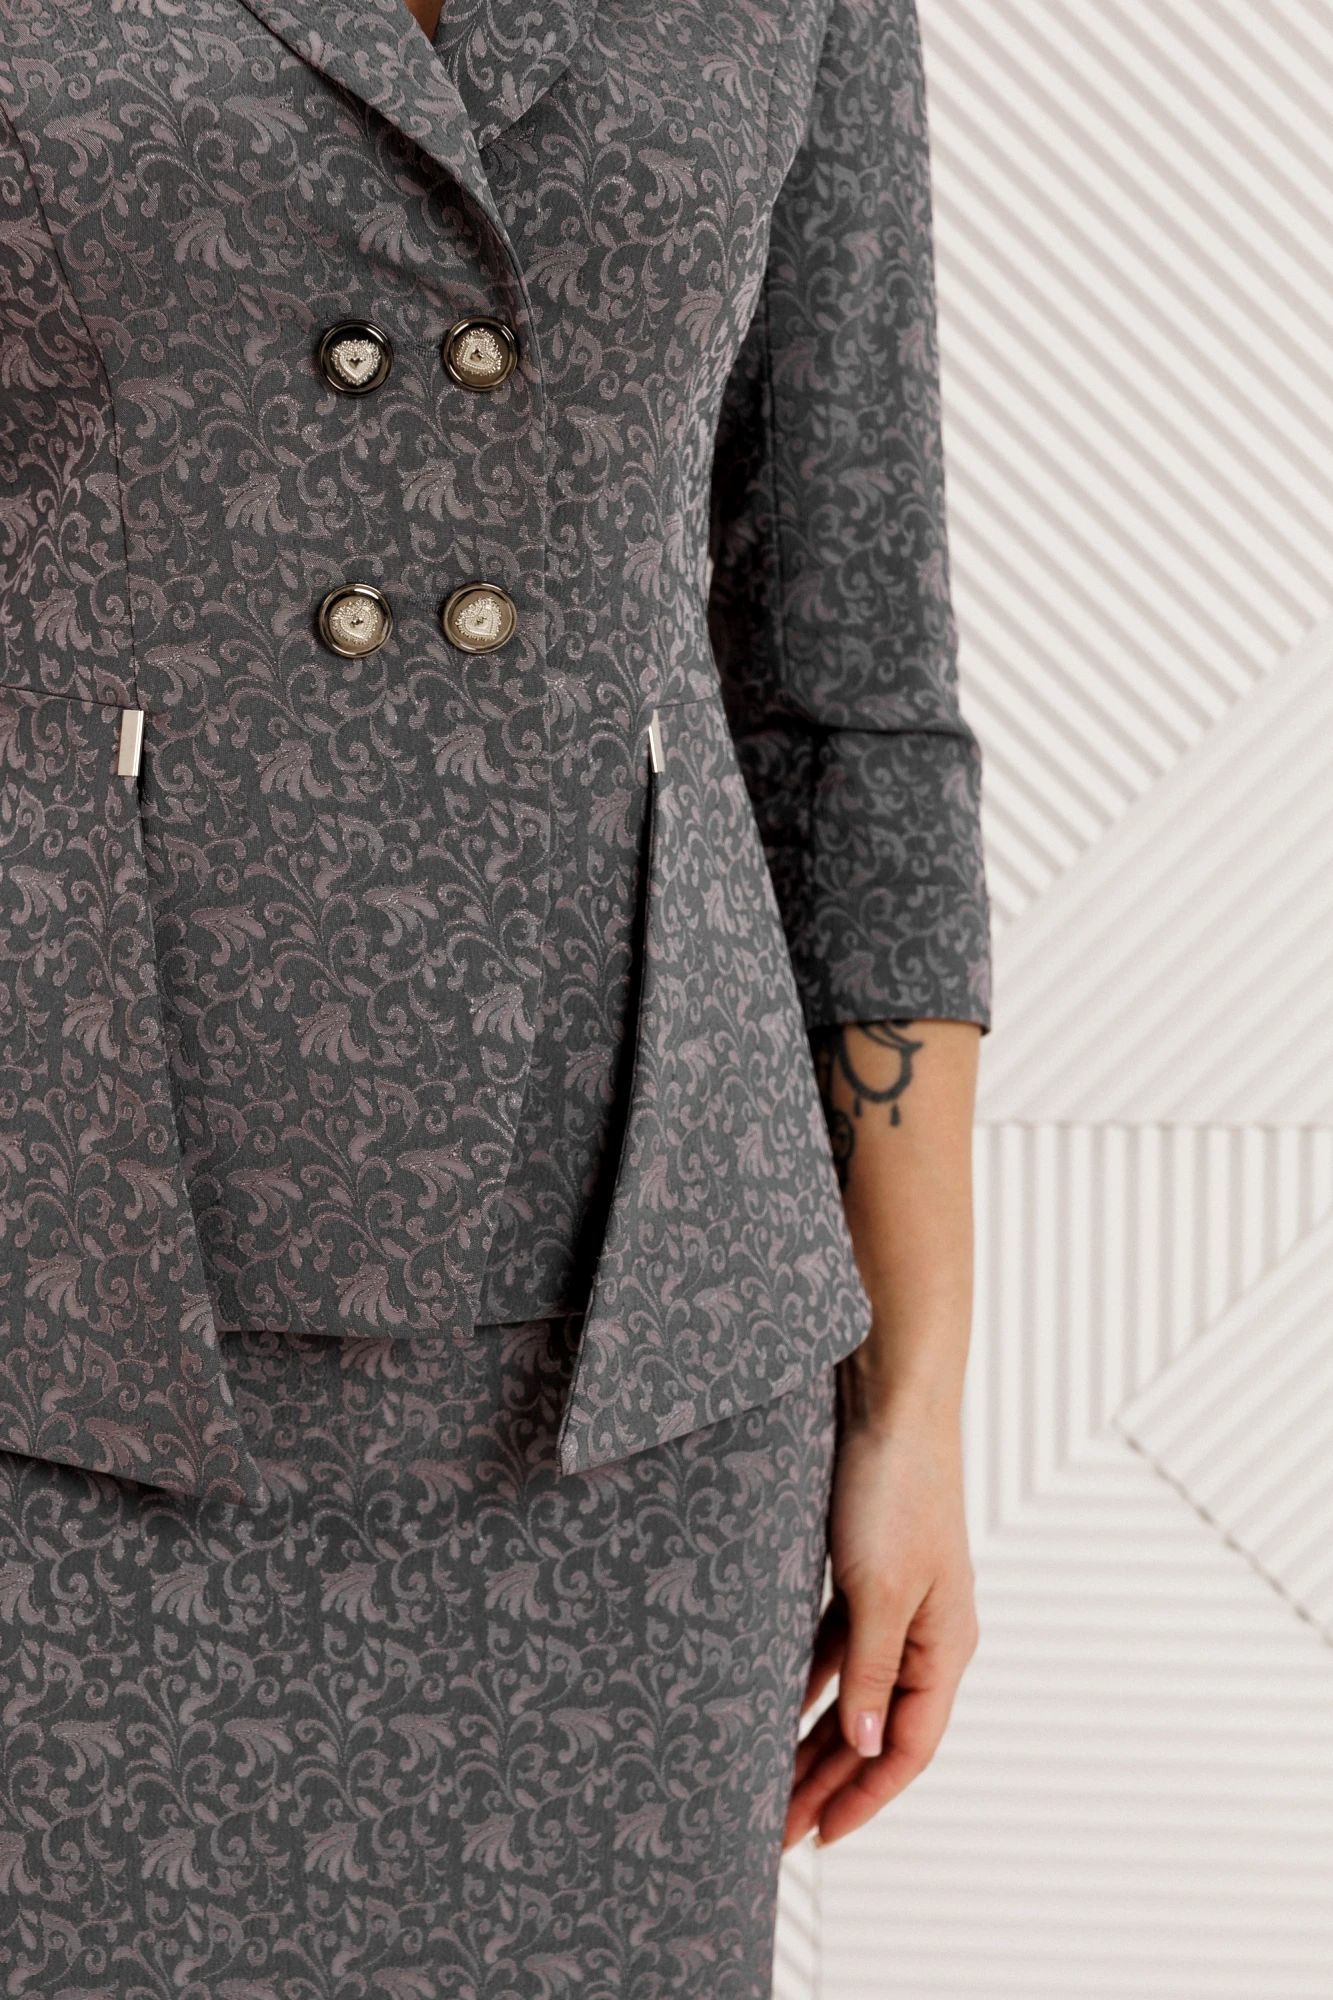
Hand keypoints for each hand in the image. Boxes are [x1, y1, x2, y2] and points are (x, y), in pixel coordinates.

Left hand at [784, 1382, 977, 1849]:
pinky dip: (804, 1680)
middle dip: (827, 1780)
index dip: (865, 1797)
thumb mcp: (878, 1588)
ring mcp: (894, 1601)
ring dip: (811, 1735)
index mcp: (944, 1644)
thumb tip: (864, 1743)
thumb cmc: (896, 1487)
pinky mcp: (863, 1571)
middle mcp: (925, 1632)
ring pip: (850, 1690)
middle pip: (875, 1727)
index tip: (818, 1837)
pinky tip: (771, 1705)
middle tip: (775, 1827)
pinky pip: (834, 1647)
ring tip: (766, 1780)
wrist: (890, 1400)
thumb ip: (870, 1669)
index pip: (907, 1747)